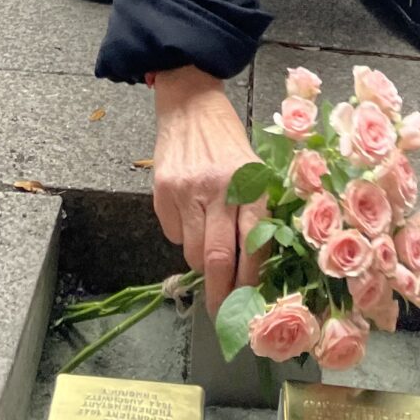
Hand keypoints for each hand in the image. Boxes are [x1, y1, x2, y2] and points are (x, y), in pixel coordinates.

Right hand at [152, 66, 266, 316]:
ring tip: (207, 250)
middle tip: (222, 314)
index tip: (250, 306)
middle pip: (218, 258)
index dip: (251, 281)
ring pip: (192, 251)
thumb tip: (257, 265)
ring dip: (200, 262)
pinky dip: (182, 235)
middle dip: (221, 294)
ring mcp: (187, 191)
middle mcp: (219, 188)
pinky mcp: (162, 192)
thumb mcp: (255, 169)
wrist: (190, 104)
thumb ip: (257, 210)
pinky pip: (172, 233)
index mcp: (251, 184)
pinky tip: (189, 214)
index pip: (254, 244)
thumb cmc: (230, 141)